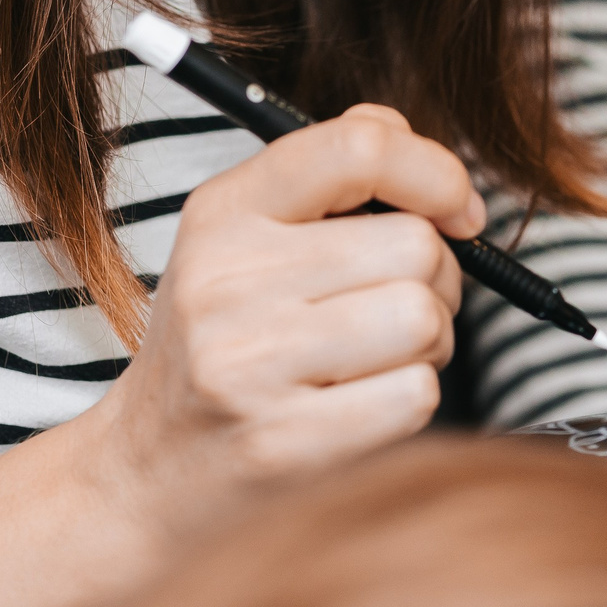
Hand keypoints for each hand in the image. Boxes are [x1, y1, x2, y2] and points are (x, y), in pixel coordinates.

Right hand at [72, 103, 475, 539]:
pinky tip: (361, 405)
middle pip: (417, 247)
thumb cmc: (225, 342)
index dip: (437, 173)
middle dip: (437, 280)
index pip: (359, 149)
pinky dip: (411, 398)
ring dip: (430, 344)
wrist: (147, 473)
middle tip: (394, 308)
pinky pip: (416, 394)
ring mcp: (250, 366)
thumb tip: (405, 133)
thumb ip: (328, 170)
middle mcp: (227, 282)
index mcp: (223, 212)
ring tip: (377, 358)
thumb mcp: (245, 239)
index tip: (459, 214)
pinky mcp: (282, 442)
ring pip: (425, 319)